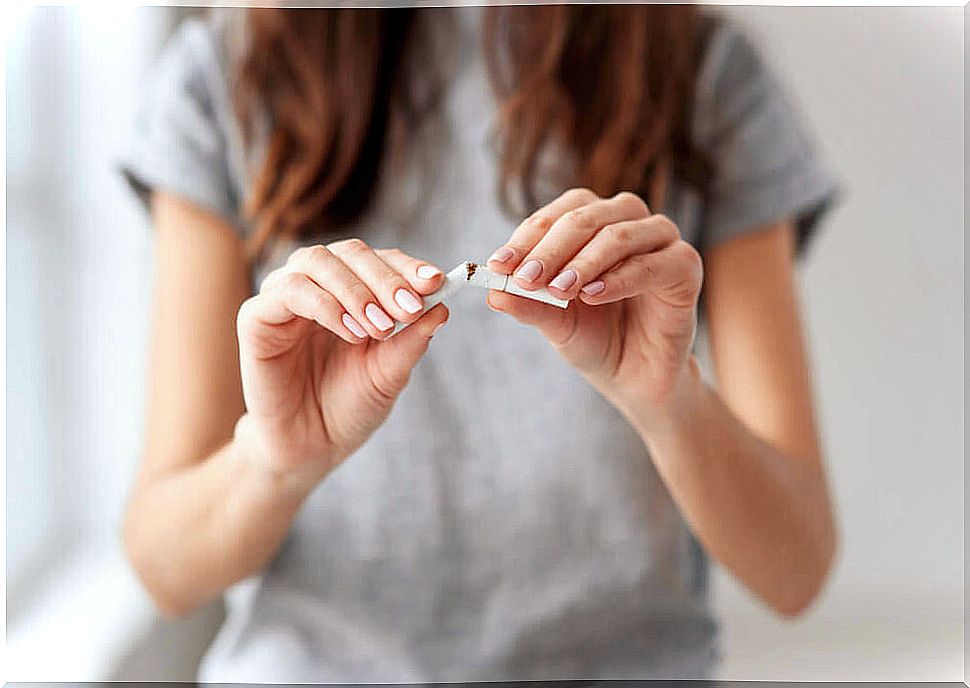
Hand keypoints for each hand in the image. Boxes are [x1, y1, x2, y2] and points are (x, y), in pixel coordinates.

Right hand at [234, 240, 448, 489]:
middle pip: (350, 252)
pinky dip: (324, 305)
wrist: (310, 448)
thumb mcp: (389, 373)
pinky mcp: (256, 318)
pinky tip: (350, 332)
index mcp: (352, 291)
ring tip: (379, 328)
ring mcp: (284, 298)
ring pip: (317, 261)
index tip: (435, 282)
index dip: (407, 267)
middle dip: (385, 278)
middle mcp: (317, 285)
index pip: (380, 260)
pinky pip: (288, 291)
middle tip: (409, 310)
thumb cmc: (349, 406)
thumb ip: (411, 340)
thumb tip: (443, 305)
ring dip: (355, 290)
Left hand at [485, 188, 702, 421]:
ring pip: (618, 235)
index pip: (558, 214)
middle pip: (586, 217)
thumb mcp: (555, 322)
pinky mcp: (685, 266)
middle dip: (550, 248)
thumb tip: (492, 291)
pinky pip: (651, 264)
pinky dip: (619, 279)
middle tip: (526, 276)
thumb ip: (528, 304)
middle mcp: (628, 222)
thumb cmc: (596, 339)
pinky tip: (592, 296)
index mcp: (593, 223)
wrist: (635, 378)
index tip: (498, 265)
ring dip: (583, 261)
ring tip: (558, 290)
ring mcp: (661, 241)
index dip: (527, 237)